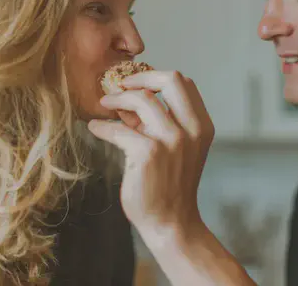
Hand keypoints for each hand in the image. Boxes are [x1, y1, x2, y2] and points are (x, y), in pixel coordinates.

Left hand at [87, 70, 214, 230]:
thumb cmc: (172, 183)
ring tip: (105, 103)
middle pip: (171, 79)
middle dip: (143, 76)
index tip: (140, 83)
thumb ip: (157, 121)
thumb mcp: (175, 147)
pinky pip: (119, 128)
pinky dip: (103, 126)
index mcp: (202, 125)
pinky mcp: (148, 154)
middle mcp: (192, 130)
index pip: (185, 84)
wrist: (171, 220)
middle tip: (122, 83)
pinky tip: (96, 128)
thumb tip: (130, 97)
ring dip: (118, 98)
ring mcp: (172, 141)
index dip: (159, 77)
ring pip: (142, 98)